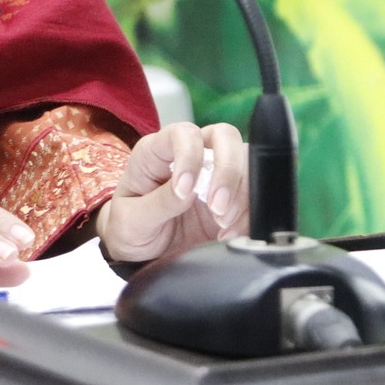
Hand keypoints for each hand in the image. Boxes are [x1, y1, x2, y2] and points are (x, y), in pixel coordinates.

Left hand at [96, 122, 247, 264]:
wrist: (142, 250)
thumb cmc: (130, 226)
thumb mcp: (132, 219)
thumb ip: (158, 203)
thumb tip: (187, 190)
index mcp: (158, 150)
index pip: (183, 133)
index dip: (190, 156)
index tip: (186, 189)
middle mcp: (191, 154)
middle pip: (224, 137)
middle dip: (227, 171)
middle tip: (218, 207)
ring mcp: (214, 172)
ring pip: (246, 162)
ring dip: (241, 194)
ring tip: (222, 224)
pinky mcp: (231, 196)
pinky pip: (254, 193)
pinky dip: (248, 214)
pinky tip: (229, 233)